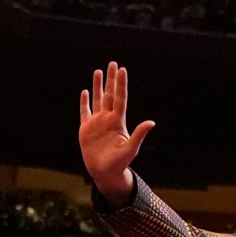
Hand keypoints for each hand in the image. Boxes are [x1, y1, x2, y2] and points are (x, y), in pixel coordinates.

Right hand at [78, 62, 155, 203]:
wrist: (106, 172)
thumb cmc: (120, 163)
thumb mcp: (131, 148)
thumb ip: (139, 134)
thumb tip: (151, 123)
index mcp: (118, 121)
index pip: (120, 98)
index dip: (121, 84)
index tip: (122, 70)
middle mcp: (108, 119)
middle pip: (110, 94)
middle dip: (111, 79)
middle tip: (113, 63)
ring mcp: (97, 123)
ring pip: (98, 99)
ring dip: (98, 86)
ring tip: (99, 71)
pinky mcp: (86, 129)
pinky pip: (85, 112)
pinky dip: (84, 102)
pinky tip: (85, 92)